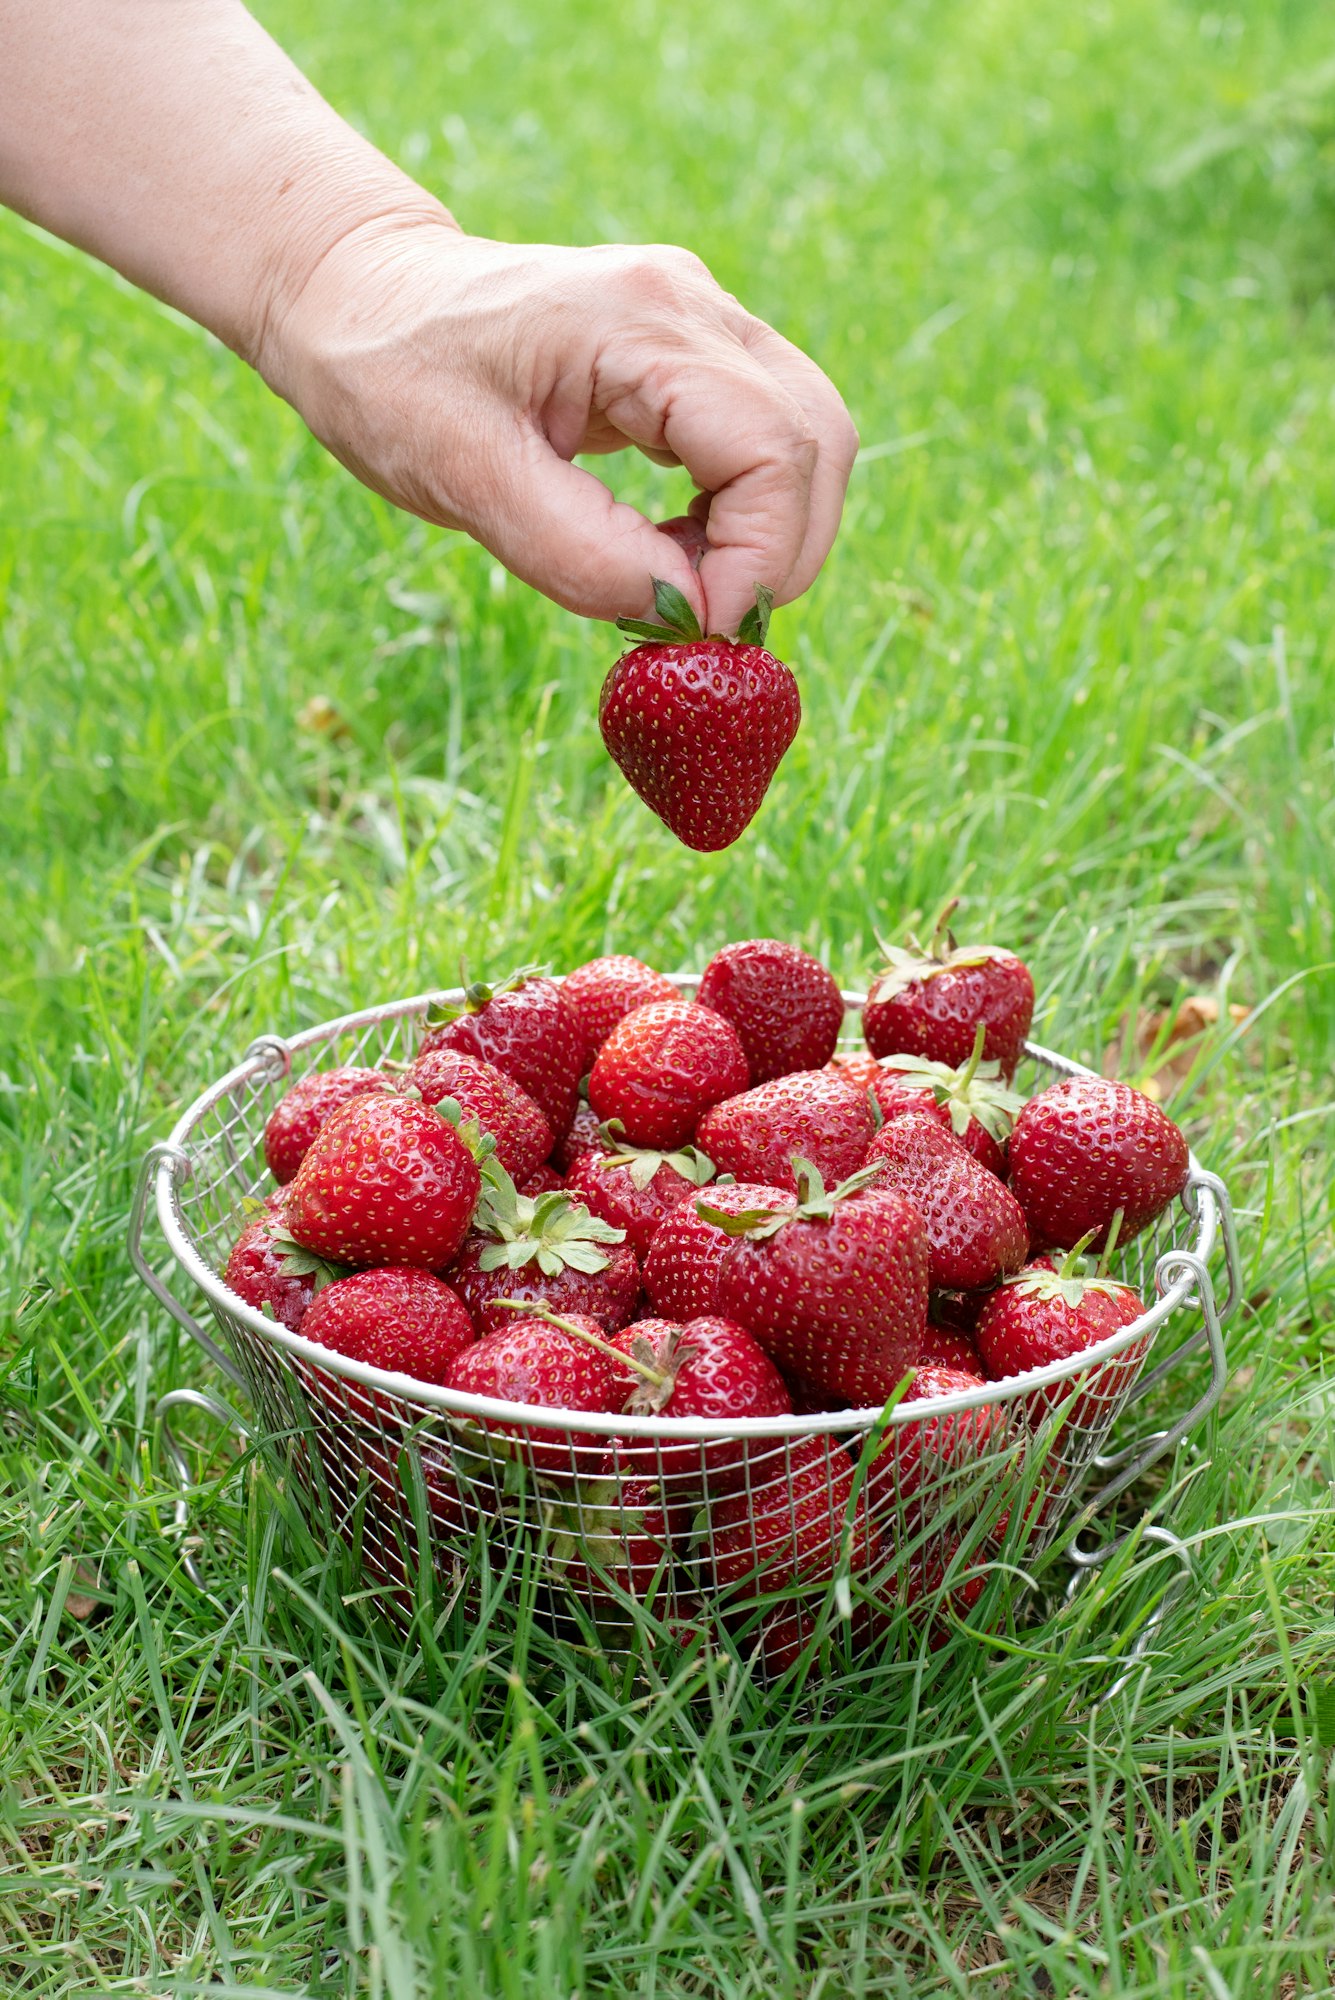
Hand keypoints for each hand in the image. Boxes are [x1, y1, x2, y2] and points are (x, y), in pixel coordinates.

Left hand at [258, 219, 857, 631]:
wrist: (358, 301)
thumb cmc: (389, 378)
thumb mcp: (462, 475)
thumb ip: (578, 551)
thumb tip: (684, 614)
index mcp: (638, 320)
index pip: (771, 449)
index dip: (757, 560)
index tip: (694, 631)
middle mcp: (692, 306)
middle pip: (817, 443)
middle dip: (780, 555)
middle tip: (698, 627)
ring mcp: (702, 322)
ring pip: (809, 443)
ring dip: (768, 539)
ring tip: (677, 585)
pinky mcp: (695, 355)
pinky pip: (767, 443)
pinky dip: (744, 518)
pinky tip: (674, 550)